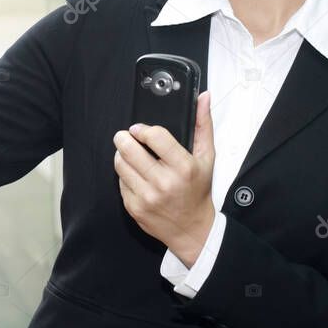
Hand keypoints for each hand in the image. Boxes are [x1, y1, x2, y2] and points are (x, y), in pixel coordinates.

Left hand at [113, 90, 216, 266]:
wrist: (192, 230)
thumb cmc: (198, 191)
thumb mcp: (207, 158)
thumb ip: (203, 125)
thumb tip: (203, 97)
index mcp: (183, 167)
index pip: (155, 136)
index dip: (143, 128)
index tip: (140, 129)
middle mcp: (164, 183)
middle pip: (129, 149)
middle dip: (123, 137)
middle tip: (125, 136)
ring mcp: (147, 197)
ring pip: (120, 164)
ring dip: (121, 154)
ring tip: (129, 153)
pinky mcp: (134, 207)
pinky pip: (120, 182)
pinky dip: (124, 175)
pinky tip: (135, 174)